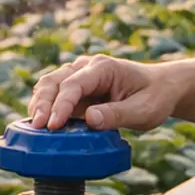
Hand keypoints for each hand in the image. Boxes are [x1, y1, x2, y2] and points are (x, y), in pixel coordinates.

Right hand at [26, 54, 179, 130]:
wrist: (160, 88)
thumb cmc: (154, 97)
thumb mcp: (144, 110)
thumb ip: (117, 115)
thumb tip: (90, 119)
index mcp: (103, 68)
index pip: (74, 84)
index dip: (61, 105)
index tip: (53, 125)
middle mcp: (87, 68)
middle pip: (55, 80)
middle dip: (43, 103)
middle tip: (37, 126)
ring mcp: (79, 77)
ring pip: (50, 85)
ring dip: (39, 104)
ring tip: (33, 127)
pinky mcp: (77, 91)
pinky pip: (55, 96)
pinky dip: (45, 108)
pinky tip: (39, 124)